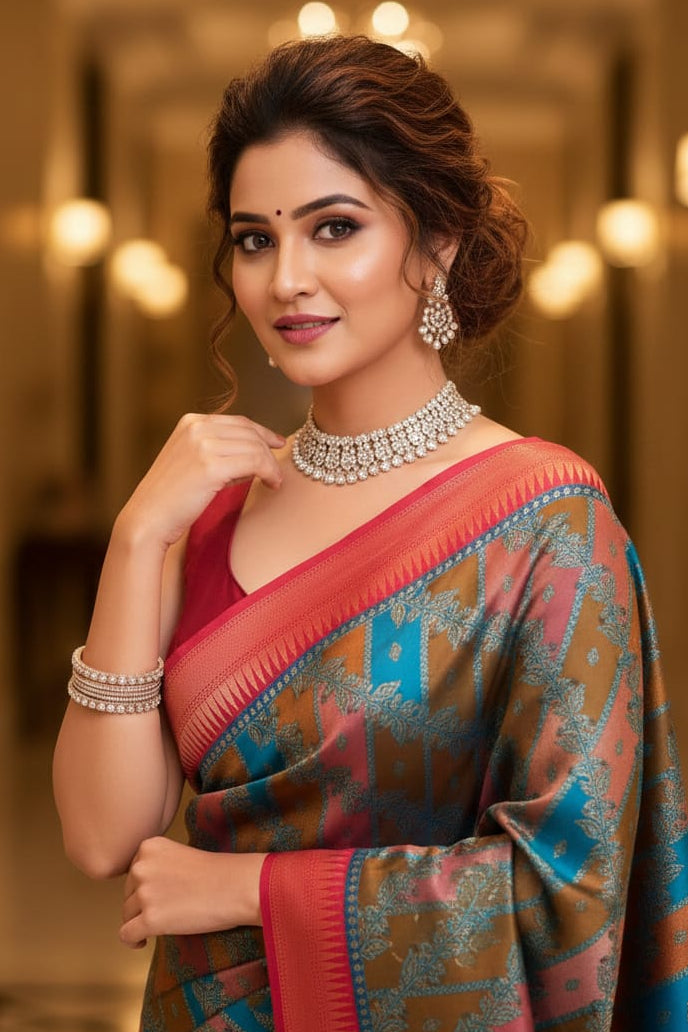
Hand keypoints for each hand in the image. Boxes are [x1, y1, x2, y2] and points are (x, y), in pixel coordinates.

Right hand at [116, 413, 284, 549]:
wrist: (148, 518)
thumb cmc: (171, 497)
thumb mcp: (191, 461)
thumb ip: (217, 450)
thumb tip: (255, 451)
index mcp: (190, 422)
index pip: (238, 421)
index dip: (263, 432)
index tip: (277, 443)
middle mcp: (196, 427)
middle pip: (249, 432)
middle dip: (269, 450)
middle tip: (277, 470)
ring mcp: (203, 445)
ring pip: (255, 448)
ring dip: (271, 465)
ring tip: (273, 481)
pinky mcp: (211, 466)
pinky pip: (255, 463)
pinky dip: (269, 473)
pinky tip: (271, 484)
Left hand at [119, 837, 264, 948]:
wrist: (238, 887)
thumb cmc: (218, 873)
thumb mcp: (180, 856)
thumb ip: (157, 865)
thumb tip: (138, 890)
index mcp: (149, 846)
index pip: (132, 873)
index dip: (145, 887)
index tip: (162, 894)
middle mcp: (141, 866)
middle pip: (127, 894)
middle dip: (142, 905)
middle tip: (168, 909)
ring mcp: (145, 893)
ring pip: (126, 915)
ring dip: (141, 922)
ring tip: (163, 923)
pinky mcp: (150, 919)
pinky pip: (126, 935)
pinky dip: (133, 941)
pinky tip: (144, 942)